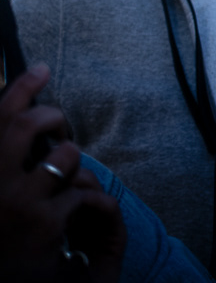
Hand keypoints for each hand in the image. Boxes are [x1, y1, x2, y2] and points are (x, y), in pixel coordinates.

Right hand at [0, 65, 124, 282]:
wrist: (4, 282)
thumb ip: (5, 155)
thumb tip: (21, 115)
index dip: (22, 87)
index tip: (42, 69)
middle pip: (29, 124)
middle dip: (54, 118)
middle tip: (59, 129)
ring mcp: (15, 201)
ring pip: (64, 156)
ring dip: (74, 162)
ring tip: (67, 178)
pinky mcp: (44, 222)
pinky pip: (84, 191)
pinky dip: (93, 197)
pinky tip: (87, 211)